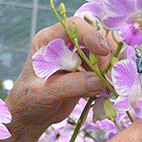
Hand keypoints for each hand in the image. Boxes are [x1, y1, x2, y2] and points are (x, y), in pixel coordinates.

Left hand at [4, 18, 113, 138]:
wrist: (31, 115)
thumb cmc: (29, 100)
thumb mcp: (46, 93)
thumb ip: (70, 86)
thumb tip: (98, 81)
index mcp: (48, 40)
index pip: (73, 26)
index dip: (91, 34)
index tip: (103, 51)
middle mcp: (65, 44)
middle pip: (94, 35)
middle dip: (106, 54)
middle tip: (109, 76)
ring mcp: (78, 56)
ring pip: (104, 50)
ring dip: (112, 64)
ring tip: (112, 83)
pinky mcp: (87, 70)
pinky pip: (106, 66)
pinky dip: (112, 75)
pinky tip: (110, 88)